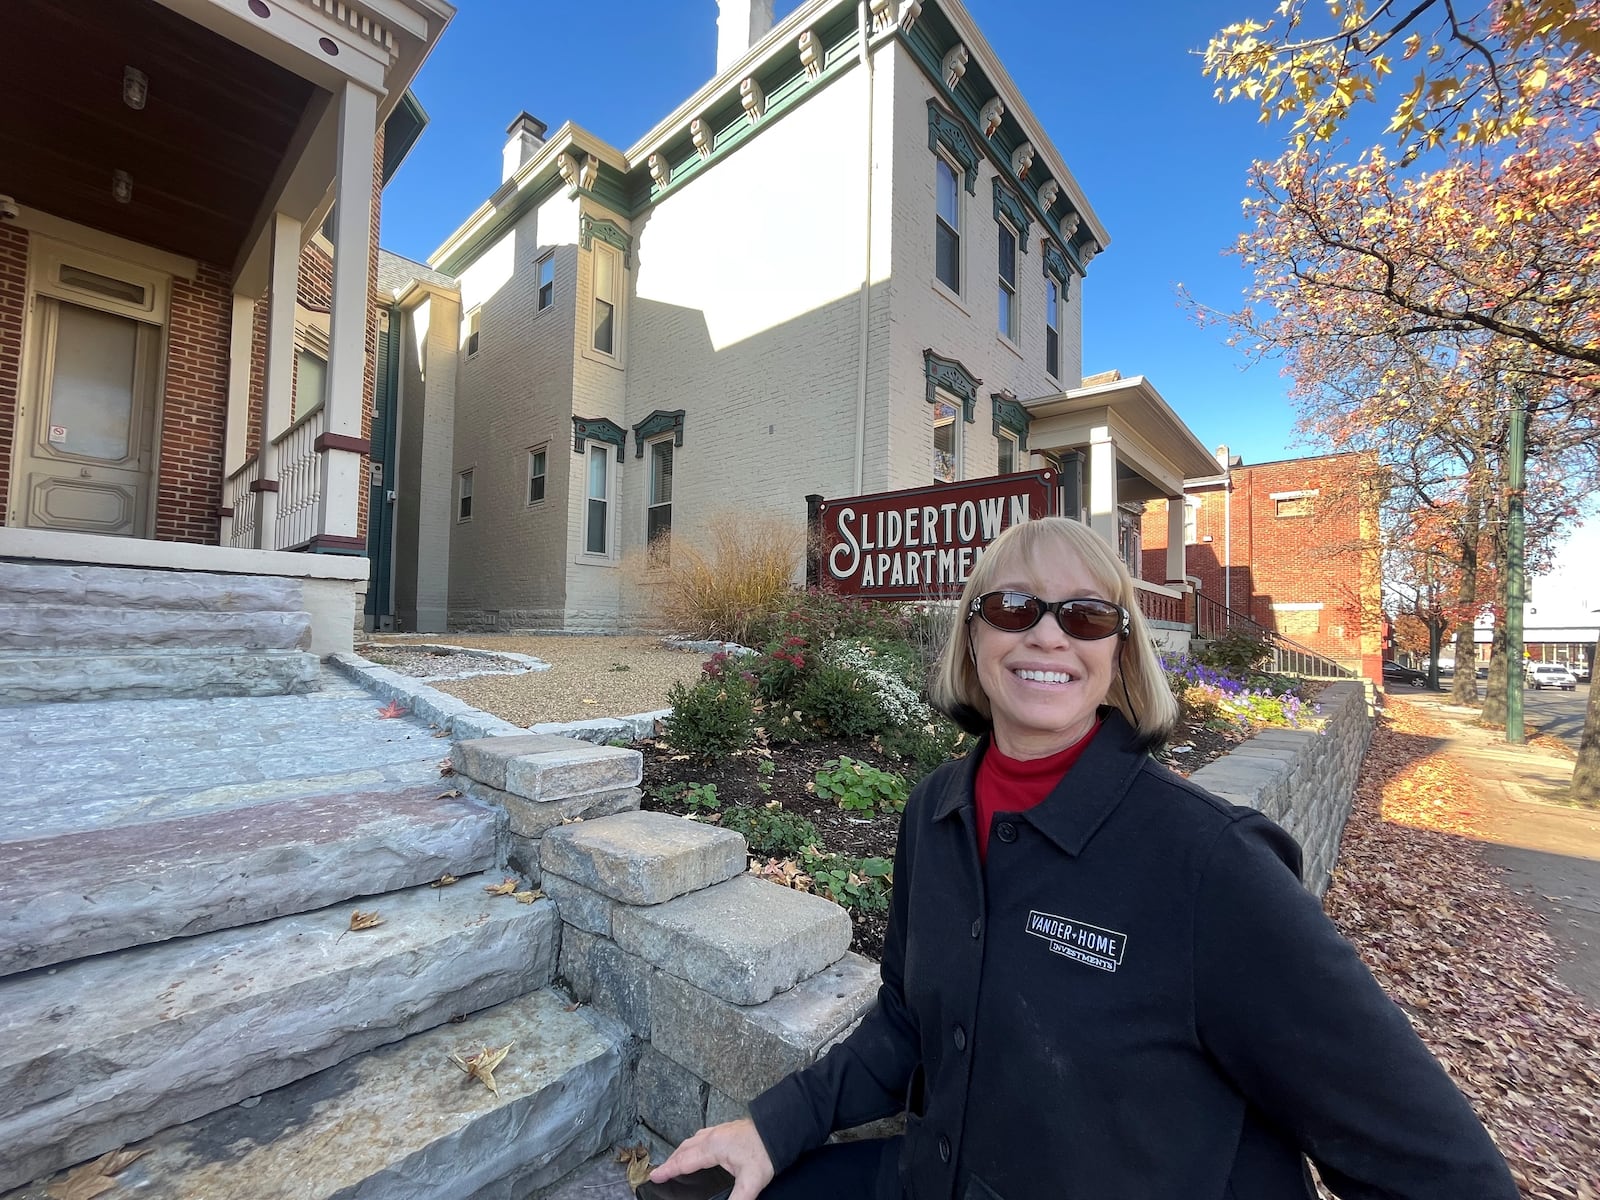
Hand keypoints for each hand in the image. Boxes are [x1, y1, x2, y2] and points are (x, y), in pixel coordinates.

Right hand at [649, 1118, 774, 1199]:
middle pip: (684, 1149)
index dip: (668, 1170)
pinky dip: (693, 1144)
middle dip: (671, 1161)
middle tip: (660, 1172)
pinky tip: (697, 1148)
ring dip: (681, 1151)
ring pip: (693, 1140)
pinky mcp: (727, 1130)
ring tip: (675, 1161)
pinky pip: (702, 1136)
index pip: (684, 1161)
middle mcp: (712, 1136)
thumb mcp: (750, 1183)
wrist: (779, 1129)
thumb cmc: (766, 1151)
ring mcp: (720, 1131)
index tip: (654, 1176)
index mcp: (712, 1147)